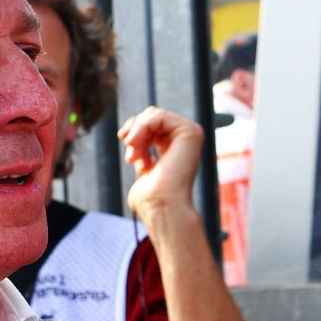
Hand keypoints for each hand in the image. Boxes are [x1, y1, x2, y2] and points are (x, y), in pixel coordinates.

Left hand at [119, 105, 202, 225]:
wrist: (162, 206)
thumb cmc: (151, 196)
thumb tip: (130, 136)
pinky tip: (136, 145)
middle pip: (152, 116)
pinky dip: (142, 128)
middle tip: (130, 155)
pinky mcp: (190, 132)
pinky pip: (158, 116)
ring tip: (133, 154)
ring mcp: (191, 134)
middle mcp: (187, 139)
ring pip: (153, 114)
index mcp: (178, 147)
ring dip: (136, 132)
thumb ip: (143, 149)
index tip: (129, 157)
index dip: (135, 133)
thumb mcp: (144, 165)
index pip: (152, 123)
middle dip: (134, 131)